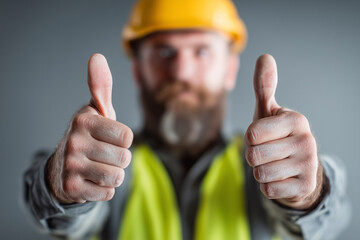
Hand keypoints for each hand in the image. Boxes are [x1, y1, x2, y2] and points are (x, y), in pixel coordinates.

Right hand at [46, 54, 133, 203]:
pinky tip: (90, 180)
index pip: (128, 137)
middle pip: (124, 158)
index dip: (122, 140)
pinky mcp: (71, 188)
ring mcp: (71, 165)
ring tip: (97, 168)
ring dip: (113, 175)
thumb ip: (101, 85)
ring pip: (117, 177)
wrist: (63, 168)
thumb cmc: (89, 135)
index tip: (108, 138)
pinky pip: (107, 193)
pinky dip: (104, 189)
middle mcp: (74, 141)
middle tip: (102, 155)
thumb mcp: (96, 110)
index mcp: (84, 119)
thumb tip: (97, 56)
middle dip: (119, 160)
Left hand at [245, 54, 323, 209]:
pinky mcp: (306, 187)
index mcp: (296, 120)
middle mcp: (307, 141)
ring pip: (260, 174)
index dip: (250, 138)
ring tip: (273, 165)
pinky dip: (268, 186)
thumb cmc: (276, 136)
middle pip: (254, 155)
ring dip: (260, 172)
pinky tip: (280, 179)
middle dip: (253, 156)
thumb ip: (264, 86)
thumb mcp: (268, 111)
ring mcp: (309, 165)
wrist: (297, 167)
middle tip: (267, 153)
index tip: (262, 137)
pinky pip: (269, 190)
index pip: (252, 133)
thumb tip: (265, 56)